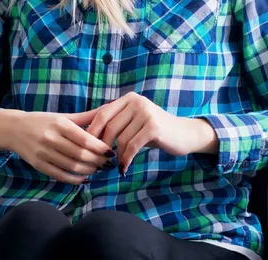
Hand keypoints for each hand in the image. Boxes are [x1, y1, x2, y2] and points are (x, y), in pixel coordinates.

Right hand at [0, 108, 115, 184]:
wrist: (14, 129)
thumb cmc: (43, 121)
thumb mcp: (63, 116)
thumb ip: (86, 116)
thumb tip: (108, 109)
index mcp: (59, 124)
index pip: (84, 139)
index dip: (100, 147)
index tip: (110, 151)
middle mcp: (51, 139)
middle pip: (80, 154)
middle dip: (97, 161)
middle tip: (108, 163)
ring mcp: (44, 153)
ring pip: (72, 167)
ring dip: (89, 170)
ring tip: (98, 169)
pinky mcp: (39, 165)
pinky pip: (60, 176)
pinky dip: (75, 179)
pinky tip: (84, 177)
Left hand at [86, 92, 217, 174]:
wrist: (183, 134)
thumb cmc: (153, 131)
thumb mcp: (132, 122)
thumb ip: (113, 123)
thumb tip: (83, 132)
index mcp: (128, 98)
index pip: (102, 113)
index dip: (91, 132)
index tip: (85, 149)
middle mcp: (136, 101)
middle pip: (109, 126)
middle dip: (101, 146)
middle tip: (100, 161)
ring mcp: (145, 113)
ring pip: (120, 138)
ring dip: (117, 156)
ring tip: (117, 165)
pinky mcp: (153, 127)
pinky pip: (132, 146)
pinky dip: (126, 160)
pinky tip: (125, 169)